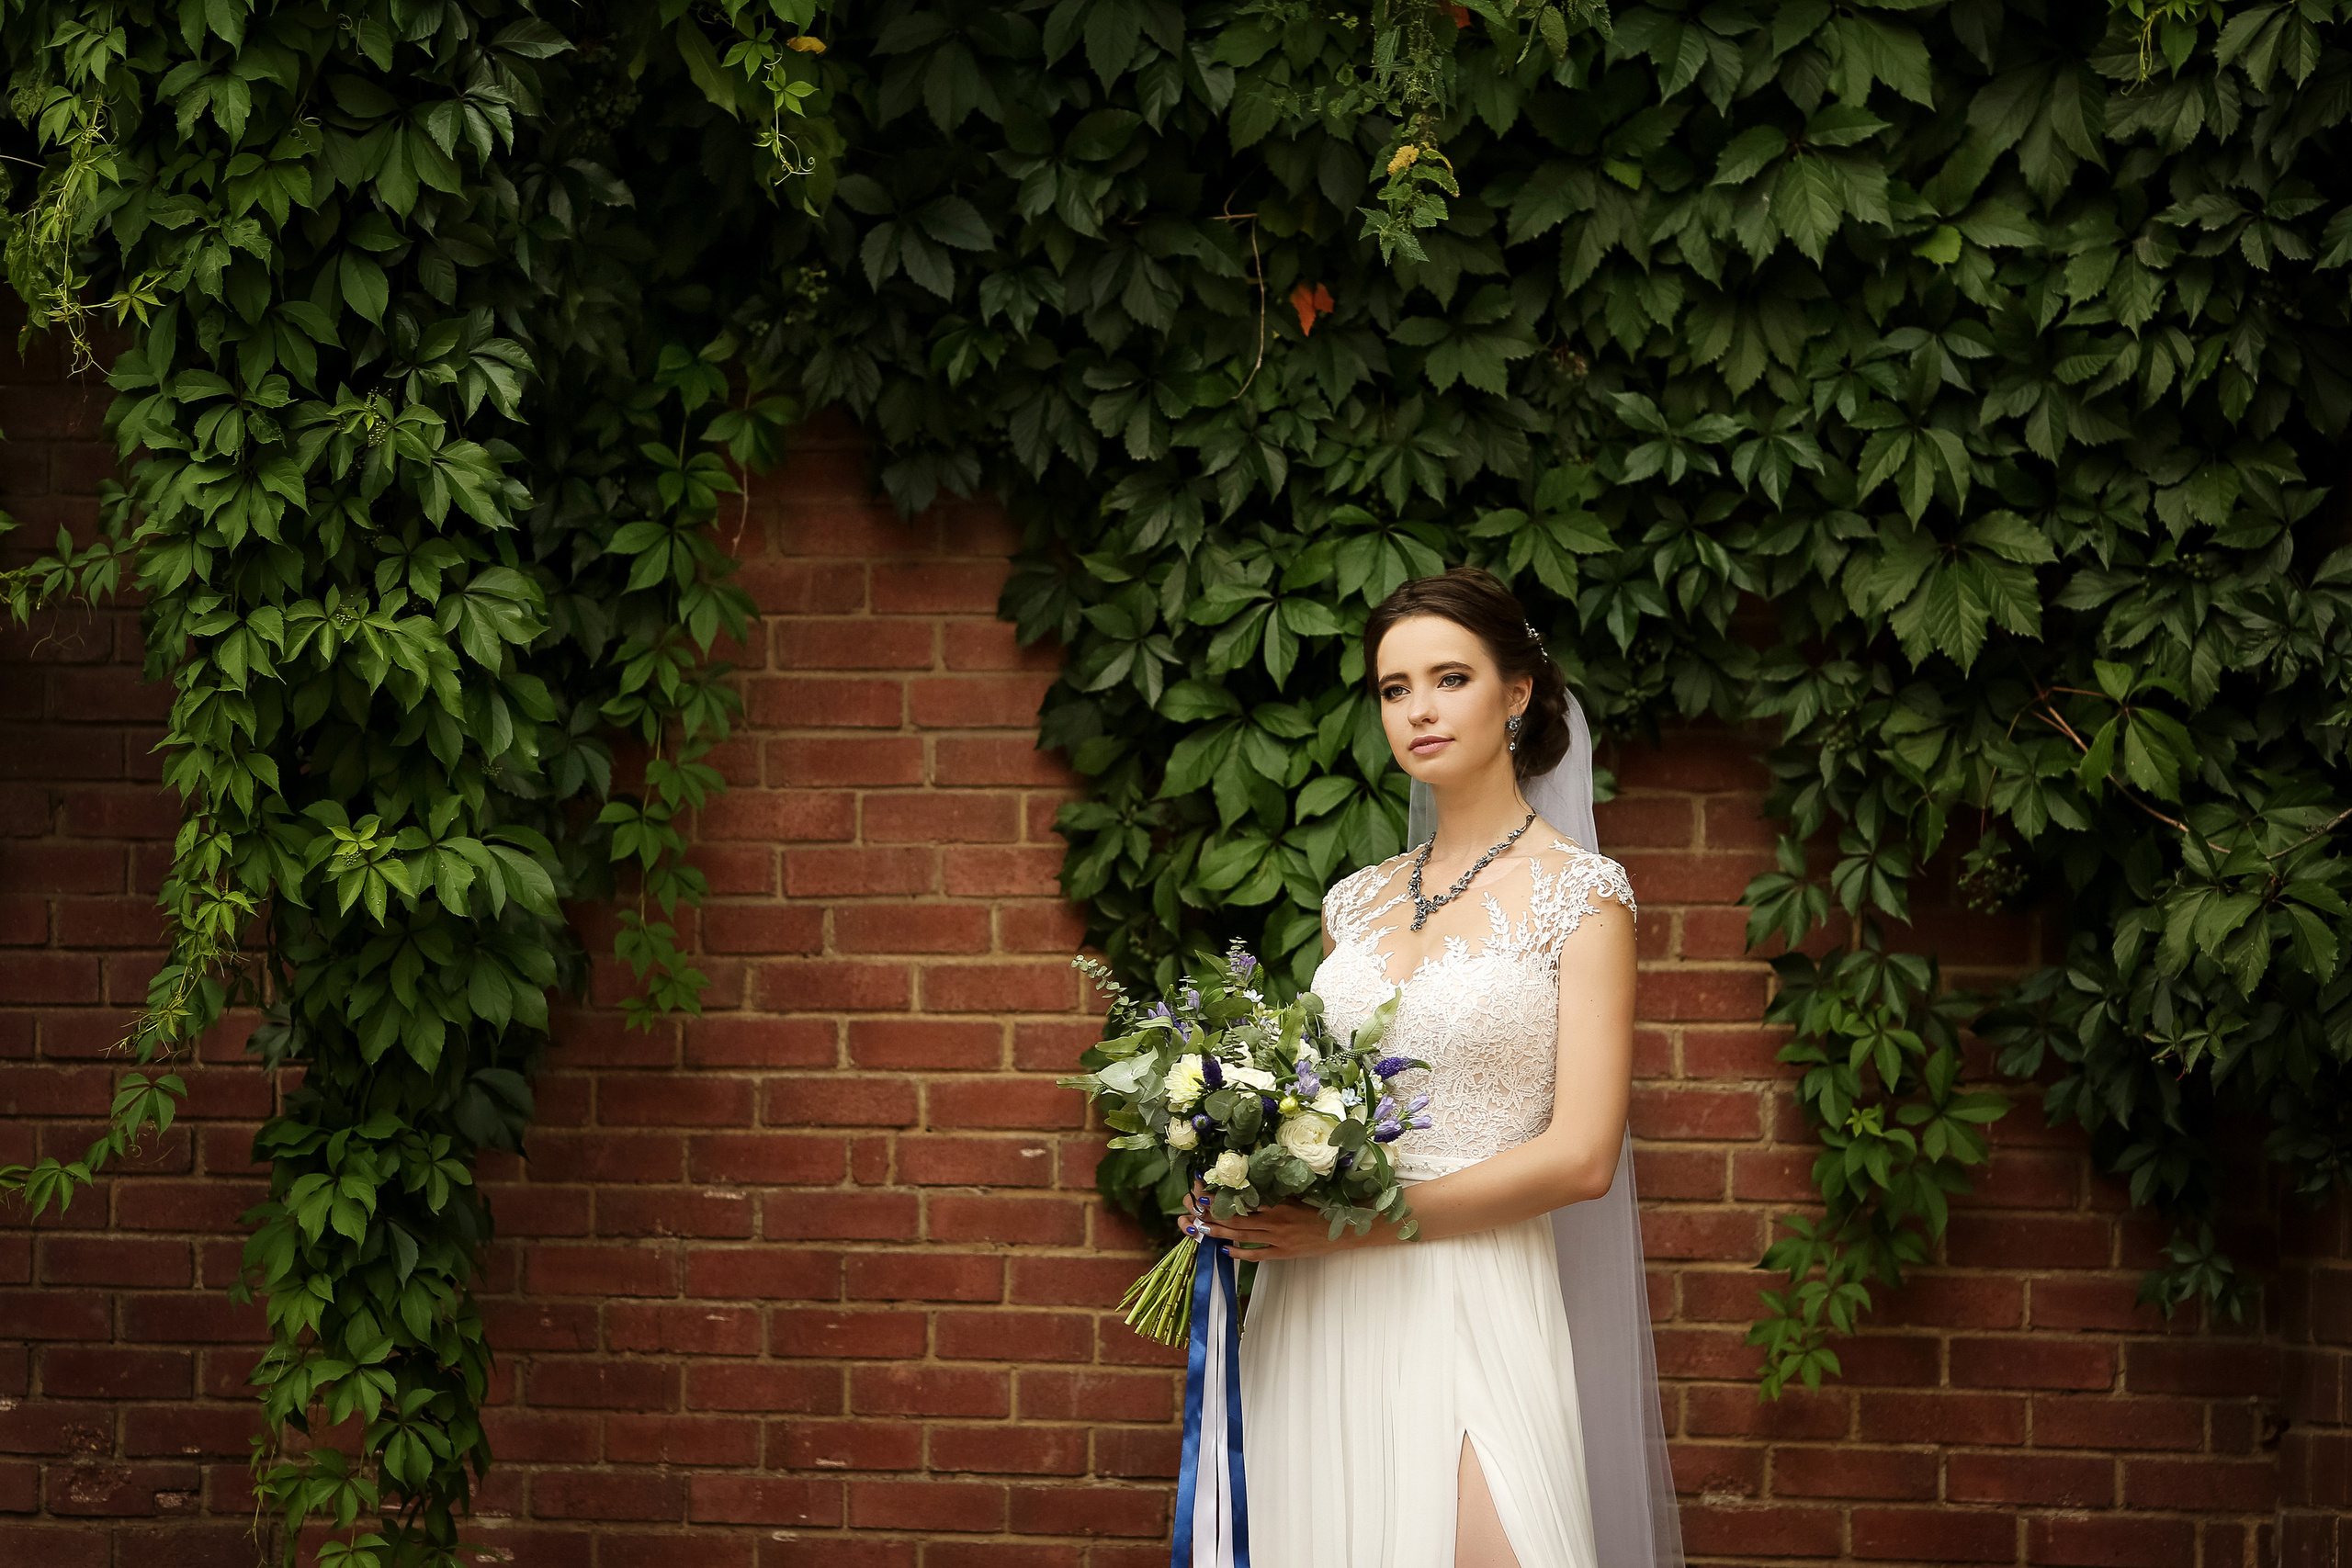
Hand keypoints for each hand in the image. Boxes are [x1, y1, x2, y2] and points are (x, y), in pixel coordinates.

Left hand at [1184, 1187, 1373, 1262]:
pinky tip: (1227, 1251)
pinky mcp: (1283, 1252)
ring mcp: (1278, 1238)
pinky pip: (1257, 1254)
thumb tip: (1254, 1186)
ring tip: (1204, 1230)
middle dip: (1215, 1216)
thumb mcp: (1297, 1196)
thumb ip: (1276, 1193)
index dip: (1224, 1199)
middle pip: (1238, 1219)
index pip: (1245, 1200)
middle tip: (1196, 1213)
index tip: (1205, 1195)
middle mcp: (1275, 1219)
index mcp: (1278, 1202)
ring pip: (1244, 1236)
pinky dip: (1241, 1253)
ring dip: (1222, 1233)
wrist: (1342, 1230)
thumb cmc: (1320, 1209)